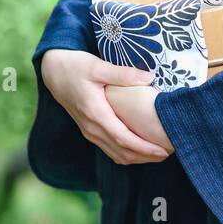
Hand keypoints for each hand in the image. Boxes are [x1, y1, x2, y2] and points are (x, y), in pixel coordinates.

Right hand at [40, 48, 171, 164]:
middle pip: (121, 152)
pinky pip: (109, 148)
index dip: (144, 147)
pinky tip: (140, 148)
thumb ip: (123, 74)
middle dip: (146, 156)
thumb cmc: (76, 67)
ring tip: (158, 153)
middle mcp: (91, 127)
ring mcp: (89, 131)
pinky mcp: (89, 129)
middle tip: (169, 153)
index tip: (163, 149)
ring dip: (137, 157)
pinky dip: (126, 152)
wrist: (53, 72)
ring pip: (115, 153)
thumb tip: (150, 77)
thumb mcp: (98, 66)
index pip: (123, 138)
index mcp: (95, 113)